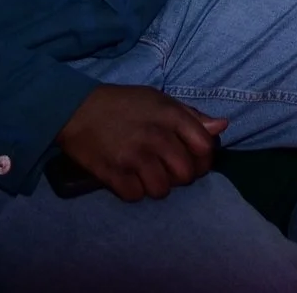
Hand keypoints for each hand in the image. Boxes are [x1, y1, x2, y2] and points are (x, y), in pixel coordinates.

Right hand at [55, 85, 227, 201]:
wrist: (75, 109)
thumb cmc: (122, 103)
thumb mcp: (158, 100)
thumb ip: (191, 116)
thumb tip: (221, 127)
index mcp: (169, 115)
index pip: (204, 147)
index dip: (203, 159)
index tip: (192, 160)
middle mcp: (155, 136)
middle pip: (186, 174)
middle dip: (179, 176)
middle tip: (167, 169)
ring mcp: (134, 156)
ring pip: (162, 190)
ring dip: (156, 186)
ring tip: (146, 174)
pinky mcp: (113, 173)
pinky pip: (136, 196)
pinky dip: (133, 191)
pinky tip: (128, 178)